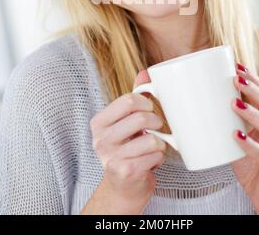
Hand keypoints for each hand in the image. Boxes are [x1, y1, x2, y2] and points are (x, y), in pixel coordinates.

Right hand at [89, 69, 165, 212]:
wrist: (123, 186)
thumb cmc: (127, 149)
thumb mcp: (126, 122)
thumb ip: (134, 98)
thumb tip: (145, 72)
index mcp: (99, 122)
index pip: (127, 100)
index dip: (146, 103)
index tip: (149, 109)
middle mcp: (100, 139)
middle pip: (140, 118)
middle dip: (156, 122)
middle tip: (156, 128)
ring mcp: (110, 156)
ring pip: (151, 138)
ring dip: (159, 143)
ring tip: (153, 146)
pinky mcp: (123, 172)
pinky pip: (153, 156)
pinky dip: (159, 157)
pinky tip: (151, 160)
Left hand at [231, 63, 258, 214]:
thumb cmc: (250, 166)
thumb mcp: (236, 141)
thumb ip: (222, 127)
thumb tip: (190, 112)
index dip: (254, 80)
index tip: (237, 66)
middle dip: (252, 89)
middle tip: (235, 79)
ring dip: (251, 112)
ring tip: (234, 103)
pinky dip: (249, 144)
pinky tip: (236, 136)